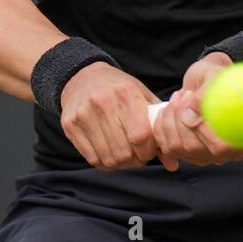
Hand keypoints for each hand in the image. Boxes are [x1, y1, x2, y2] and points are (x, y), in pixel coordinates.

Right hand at [59, 62, 178, 170]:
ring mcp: (83, 115)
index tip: (151, 150)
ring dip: (121, 164)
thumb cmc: (119, 89)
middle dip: (136, 160)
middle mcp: (102, 103)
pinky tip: (111, 153)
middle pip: (124, 151)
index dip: (149, 151)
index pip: (141, 135)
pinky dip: (105, 163)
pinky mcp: (70, 125)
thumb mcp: (142, 97)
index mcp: (126, 94)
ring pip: (108, 158)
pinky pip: (92, 158)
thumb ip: (159, 127)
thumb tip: (173, 164)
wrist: (82, 77)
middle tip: (139, 155)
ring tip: (126, 155)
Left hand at [151, 52, 242, 168]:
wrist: (208, 81)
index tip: (193, 98)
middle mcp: (226, 153)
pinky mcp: (188, 154)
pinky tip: (168, 109)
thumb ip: (206, 95)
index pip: (219, 146)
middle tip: (185, 94)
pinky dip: (161, 126)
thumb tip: (189, 117)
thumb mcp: (215, 76)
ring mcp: (206, 155)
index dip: (202, 126)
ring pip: (177, 147)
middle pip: (194, 147)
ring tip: (178, 98)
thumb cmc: (218, 77)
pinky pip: (167, 146)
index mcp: (242, 137)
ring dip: (170, 118)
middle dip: (180, 117)